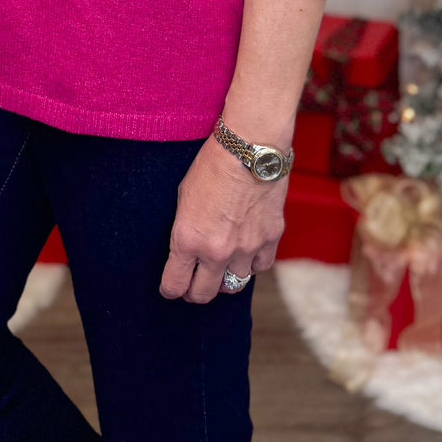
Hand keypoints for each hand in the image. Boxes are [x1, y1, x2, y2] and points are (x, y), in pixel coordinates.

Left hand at [159, 136, 286, 303]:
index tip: (171, 287)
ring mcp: (246, 248)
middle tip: (193, 283)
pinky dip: (252, 264)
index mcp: (187, 239)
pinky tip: (246, 253)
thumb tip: (186, 249)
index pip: (174, 285)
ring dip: (225, 278)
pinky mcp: (270, 238)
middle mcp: (216, 251)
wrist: (249, 146)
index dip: (170, 289)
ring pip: (234, 285)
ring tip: (221, 266)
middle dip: (194, 292)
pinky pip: (260, 267)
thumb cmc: (211, 164)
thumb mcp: (183, 196)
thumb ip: (186, 229)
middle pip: (203, 294)